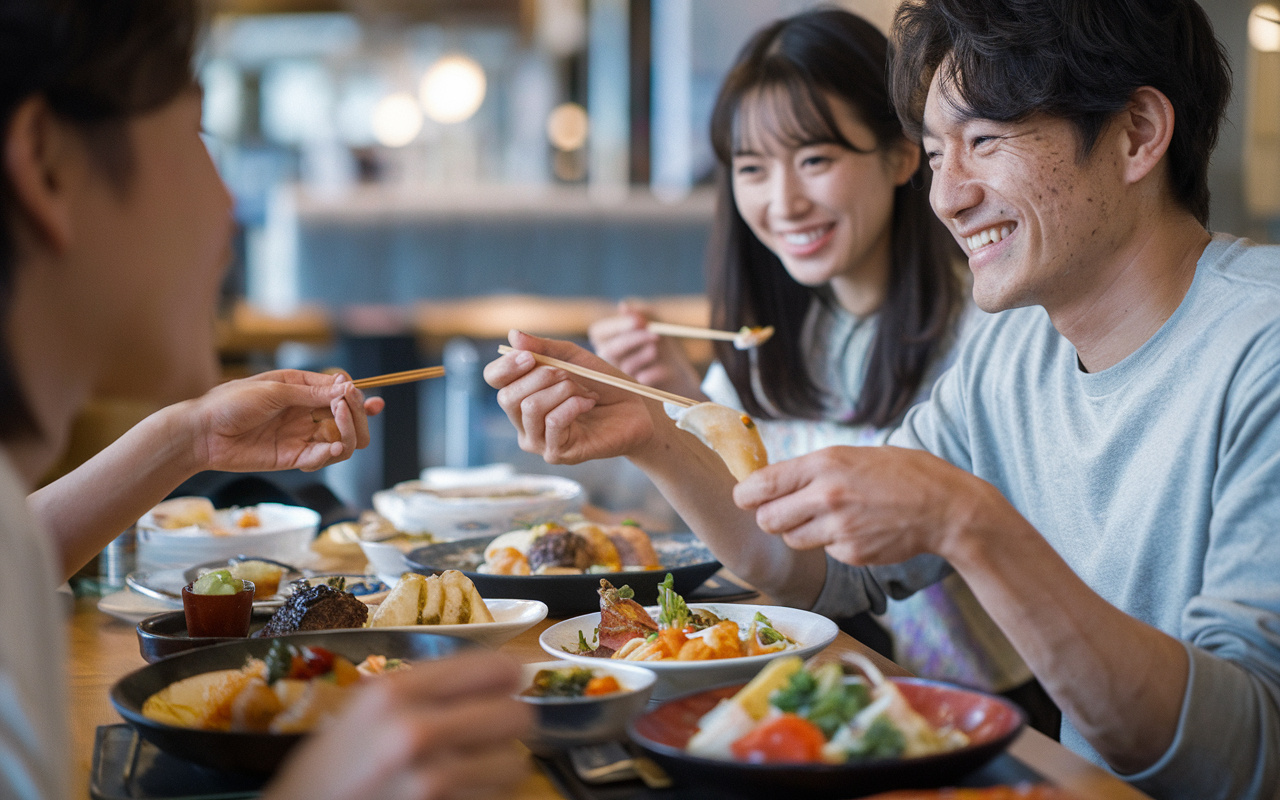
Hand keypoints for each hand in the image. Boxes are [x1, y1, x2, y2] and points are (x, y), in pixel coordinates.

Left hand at [185, 369, 385, 472]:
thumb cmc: (232, 402)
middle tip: (348, 414)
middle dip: (358, 417)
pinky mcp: (294, 458)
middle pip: (349, 418)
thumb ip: (312, 393)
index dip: (355, 396)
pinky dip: (331, 455)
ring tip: (339, 434)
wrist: (203, 432)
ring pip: (342, 440)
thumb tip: (348, 388)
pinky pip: (321, 458)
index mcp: (303, 388)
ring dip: (349, 436)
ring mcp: (302, 436)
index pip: (342, 391)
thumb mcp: (275, 390)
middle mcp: (307, 412)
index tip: (355, 398)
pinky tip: (331, 449)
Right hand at [265, 650, 531, 799]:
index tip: (504, 690)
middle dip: (508, 727)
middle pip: (518, 716)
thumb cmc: (334, 767)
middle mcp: (415, 731)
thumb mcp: (368, 708)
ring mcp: (429, 781)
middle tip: (491, 735)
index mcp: (396, 691)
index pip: (496, 669)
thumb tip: (503, 677)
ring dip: (498, 770)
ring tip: (468, 773)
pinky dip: (485, 797)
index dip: (507, 680)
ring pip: (515, 765)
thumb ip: (429, 688)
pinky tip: (457, 795)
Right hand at [483, 330, 657, 464]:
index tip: (529, 356)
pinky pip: (553, 422)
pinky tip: (588, 403)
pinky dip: (573, 405)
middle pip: (507, 397)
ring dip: (562, 390)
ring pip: (530, 407)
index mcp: (522, 394)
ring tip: (585, 390)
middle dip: (541, 376)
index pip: (494, 379)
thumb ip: (544, 348)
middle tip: (569, 374)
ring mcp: (538, 440)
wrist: (636, 411)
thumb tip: (512, 335)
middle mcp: (523, 421)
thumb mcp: (574, 359)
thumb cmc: (604, 384)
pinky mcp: (556, 454)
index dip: (506, 366)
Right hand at [588, 301, 703, 397]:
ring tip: (657, 350)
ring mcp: (618, 379)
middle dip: (634, 339)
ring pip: (626, 366)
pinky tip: (663, 370)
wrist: (678, 374)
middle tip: (655, 334)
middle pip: (611, 349)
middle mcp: (606, 361)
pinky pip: (642, 380)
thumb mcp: (655, 324)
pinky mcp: (633, 393)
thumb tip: (623, 305)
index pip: (599, 332)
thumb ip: (641, 314)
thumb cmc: (662, 344)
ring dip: (645, 355)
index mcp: (605, 341)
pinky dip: (655, 372)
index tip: (640, 321)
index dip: (618, 326)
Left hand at [732, 445, 992, 565]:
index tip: (744, 498)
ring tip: (828, 519)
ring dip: (800, 532)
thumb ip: (815, 469)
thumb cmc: (905, 474)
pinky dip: (833, 545)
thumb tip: (777, 481)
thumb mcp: (855, 455)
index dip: (746, 494)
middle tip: (781, 513)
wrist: (947, 508)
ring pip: (792, 539)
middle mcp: (826, 496)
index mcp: (824, 463)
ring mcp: (839, 528)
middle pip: (767, 519)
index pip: (762, 484)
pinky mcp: (851, 554)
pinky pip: (825, 551)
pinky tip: (859, 530)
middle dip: (769, 518)